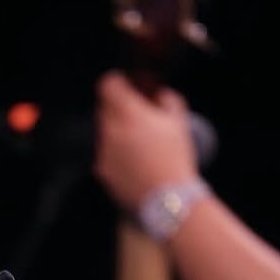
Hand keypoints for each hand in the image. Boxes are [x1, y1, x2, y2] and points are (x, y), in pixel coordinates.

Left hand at [93, 69, 200, 210]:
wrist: (166, 198)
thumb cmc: (175, 158)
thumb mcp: (179, 123)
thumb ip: (168, 100)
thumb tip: (160, 93)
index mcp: (128, 113)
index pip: (108, 84)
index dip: (118, 82)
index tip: (128, 86)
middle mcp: (109, 129)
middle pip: (105, 107)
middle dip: (119, 108)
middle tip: (138, 116)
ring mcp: (102, 150)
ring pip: (104, 131)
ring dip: (117, 131)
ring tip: (140, 144)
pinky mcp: (100, 169)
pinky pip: (104, 153)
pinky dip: (115, 153)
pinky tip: (134, 162)